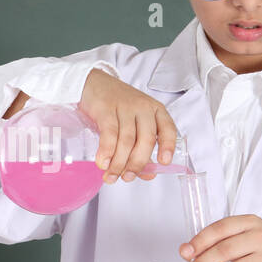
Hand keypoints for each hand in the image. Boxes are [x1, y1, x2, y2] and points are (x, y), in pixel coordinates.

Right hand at [79, 68, 179, 183]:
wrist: (92, 83)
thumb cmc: (116, 106)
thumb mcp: (133, 124)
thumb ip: (141, 149)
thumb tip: (148, 174)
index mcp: (155, 111)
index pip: (168, 129)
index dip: (168, 146)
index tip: (163, 162)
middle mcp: (143, 107)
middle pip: (145, 139)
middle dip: (137, 163)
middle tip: (127, 177)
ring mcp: (125, 107)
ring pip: (126, 140)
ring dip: (119, 163)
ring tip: (111, 176)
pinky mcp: (106, 109)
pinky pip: (109, 134)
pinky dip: (107, 151)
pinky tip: (103, 163)